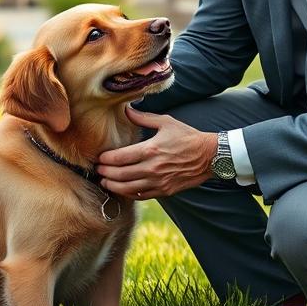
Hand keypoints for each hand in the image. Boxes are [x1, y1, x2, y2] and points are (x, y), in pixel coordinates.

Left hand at [97, 106, 216, 199]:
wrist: (209, 156)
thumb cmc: (187, 136)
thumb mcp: (166, 122)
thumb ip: (143, 118)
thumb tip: (126, 110)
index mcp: (151, 150)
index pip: (120, 157)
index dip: (106, 159)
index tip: (100, 158)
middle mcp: (152, 168)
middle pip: (120, 174)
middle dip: (105, 173)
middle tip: (97, 170)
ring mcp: (158, 182)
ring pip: (128, 188)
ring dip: (113, 186)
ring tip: (104, 182)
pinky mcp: (164, 191)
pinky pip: (141, 195)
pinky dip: (128, 194)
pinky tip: (122, 190)